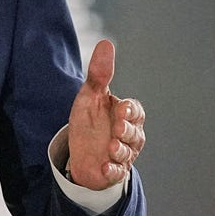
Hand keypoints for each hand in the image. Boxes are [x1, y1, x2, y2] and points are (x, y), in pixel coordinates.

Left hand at [66, 40, 145, 190]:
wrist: (79, 152)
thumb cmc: (89, 121)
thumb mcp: (89, 96)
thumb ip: (99, 73)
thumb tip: (106, 42)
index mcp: (125, 114)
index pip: (136, 110)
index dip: (131, 110)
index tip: (122, 108)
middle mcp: (128, 134)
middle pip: (135, 133)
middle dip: (127, 131)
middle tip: (117, 129)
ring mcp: (122, 154)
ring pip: (128, 153)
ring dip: (120, 150)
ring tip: (109, 148)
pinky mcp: (113, 171)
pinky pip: (118, 172)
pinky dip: (113, 170)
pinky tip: (105, 167)